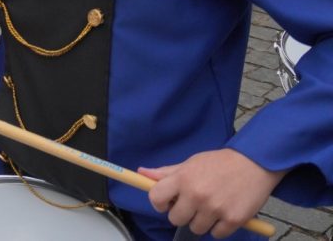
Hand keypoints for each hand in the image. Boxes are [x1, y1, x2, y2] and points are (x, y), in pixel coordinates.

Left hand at [140, 149, 284, 237]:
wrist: (254, 163)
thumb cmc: (219, 163)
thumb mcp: (190, 163)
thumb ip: (166, 172)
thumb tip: (142, 173)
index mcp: (183, 179)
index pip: (156, 198)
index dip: (159, 203)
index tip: (167, 202)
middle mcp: (196, 195)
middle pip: (175, 219)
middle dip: (182, 213)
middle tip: (193, 204)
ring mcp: (215, 209)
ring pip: (196, 229)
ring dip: (201, 221)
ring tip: (211, 206)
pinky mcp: (233, 220)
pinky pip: (216, 234)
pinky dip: (219, 227)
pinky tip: (224, 212)